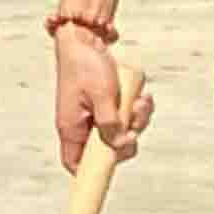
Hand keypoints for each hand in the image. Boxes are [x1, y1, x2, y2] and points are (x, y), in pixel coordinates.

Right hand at [51, 25, 151, 171]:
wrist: (84, 41)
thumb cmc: (85, 67)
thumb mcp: (101, 95)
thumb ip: (111, 122)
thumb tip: (119, 145)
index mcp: (72, 128)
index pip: (76, 163)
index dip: (91, 173)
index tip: (110, 168)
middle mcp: (83, 126)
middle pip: (108, 150)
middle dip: (128, 138)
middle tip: (135, 120)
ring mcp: (96, 116)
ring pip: (122, 133)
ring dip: (137, 119)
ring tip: (139, 100)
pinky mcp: (108, 106)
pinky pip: (127, 117)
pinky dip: (138, 109)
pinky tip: (141, 96)